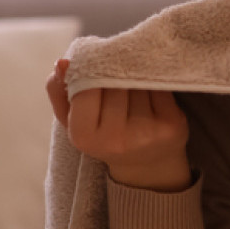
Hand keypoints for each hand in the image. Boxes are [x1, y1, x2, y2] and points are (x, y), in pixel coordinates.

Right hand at [46, 58, 192, 190]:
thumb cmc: (103, 134)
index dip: (92, 72)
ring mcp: (146, 134)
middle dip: (115, 74)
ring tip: (133, 87)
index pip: (85, 87)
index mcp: (83, 136)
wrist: (146, 165)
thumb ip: (58, 90)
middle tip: (117, 77)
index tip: (96, 67)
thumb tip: (62, 63)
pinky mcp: (171, 126)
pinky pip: (160, 87)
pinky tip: (151, 94)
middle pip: (114, 82)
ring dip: (135, 77)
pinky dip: (155, 83)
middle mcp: (115, 139)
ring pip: (137, 82)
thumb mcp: (72, 119)